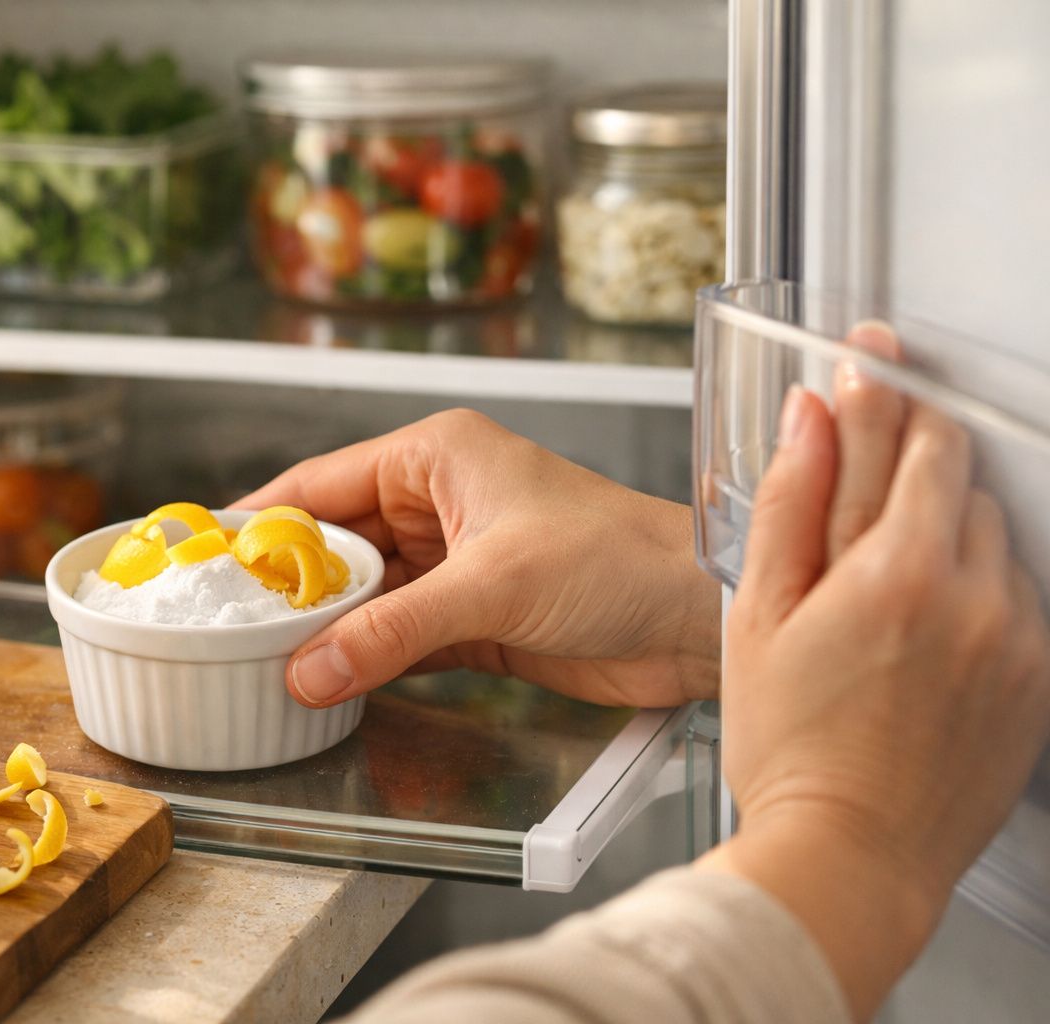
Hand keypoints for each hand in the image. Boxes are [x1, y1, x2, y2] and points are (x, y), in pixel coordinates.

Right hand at [235, 409, 720, 708]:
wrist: (698, 618)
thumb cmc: (622, 556)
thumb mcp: (494, 584)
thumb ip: (395, 629)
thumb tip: (310, 666)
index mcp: (438, 457)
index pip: (323, 483)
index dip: (263, 520)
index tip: (210, 557)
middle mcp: (439, 503)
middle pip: (335, 543)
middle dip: (288, 585)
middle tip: (228, 624)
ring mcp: (454, 564)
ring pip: (363, 595)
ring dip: (324, 629)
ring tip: (265, 658)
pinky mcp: (472, 618)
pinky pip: (396, 636)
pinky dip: (364, 659)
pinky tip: (327, 680)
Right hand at [699, 325, 1049, 1019]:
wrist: (852, 853)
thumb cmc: (792, 747)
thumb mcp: (758, 614)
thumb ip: (792, 503)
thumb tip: (810, 418)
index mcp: (897, 571)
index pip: (906, 437)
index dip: (885, 389)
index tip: (874, 357)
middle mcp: (975, 596)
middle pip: (957, 478)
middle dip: (911, 463)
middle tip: (861, 484)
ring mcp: (1018, 638)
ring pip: (991, 533)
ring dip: (944, 530)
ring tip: (881, 589)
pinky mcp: (1042, 677)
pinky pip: (1018, 594)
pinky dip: (976, 588)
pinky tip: (921, 630)